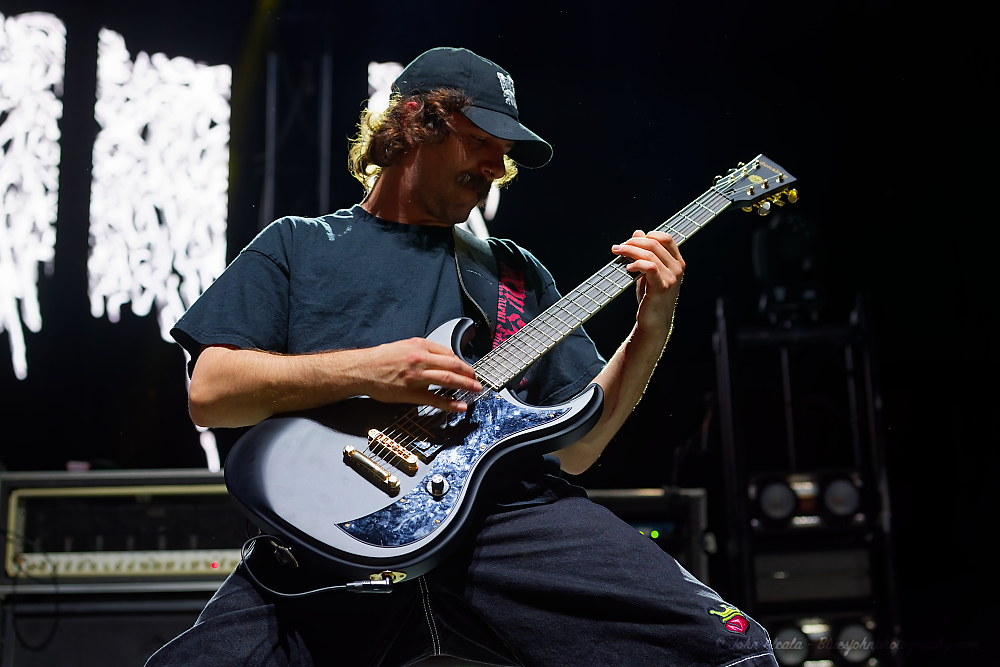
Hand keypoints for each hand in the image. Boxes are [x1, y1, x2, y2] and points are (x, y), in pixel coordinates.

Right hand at [363, 338, 481, 411]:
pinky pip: (435, 399)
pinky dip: (450, 404)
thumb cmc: (380, 359)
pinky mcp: (411, 393)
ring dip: (465, 385)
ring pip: (448, 380)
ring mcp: (417, 377)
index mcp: (419, 346)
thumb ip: (422, 350)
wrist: (362, 370)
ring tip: (475, 389)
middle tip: (477, 378)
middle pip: (452, 365)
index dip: (461, 361)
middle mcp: (420, 360)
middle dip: (468, 373)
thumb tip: (440, 357)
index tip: (467, 367)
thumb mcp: (403, 345)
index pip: (448, 353)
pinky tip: (460, 407)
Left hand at [611, 230, 684, 334]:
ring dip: (630, 251)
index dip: (647, 236)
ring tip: (618, 253)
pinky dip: (637, 264)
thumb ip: (645, 253)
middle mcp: (677, 268)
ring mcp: (672, 278)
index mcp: (677, 262)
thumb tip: (638, 232)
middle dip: (633, 242)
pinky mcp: (662, 287)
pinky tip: (628, 267)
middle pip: (655, 244)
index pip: (665, 238)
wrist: (654, 321)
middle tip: (619, 247)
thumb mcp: (648, 272)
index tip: (631, 241)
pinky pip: (650, 268)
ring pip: (650, 254)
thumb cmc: (651, 296)